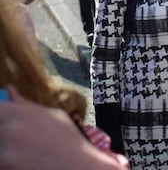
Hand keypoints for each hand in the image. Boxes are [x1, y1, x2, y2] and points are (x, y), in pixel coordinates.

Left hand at [0, 86, 123, 169]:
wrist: (77, 166)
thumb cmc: (66, 138)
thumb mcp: (49, 115)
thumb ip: (24, 104)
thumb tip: (8, 89)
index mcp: (18, 113)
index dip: (0, 113)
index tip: (4, 119)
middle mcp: (8, 131)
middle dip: (3, 133)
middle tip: (12, 138)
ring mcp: (6, 154)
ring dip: (4, 148)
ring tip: (21, 151)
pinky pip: (1, 162)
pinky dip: (7, 162)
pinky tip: (22, 162)